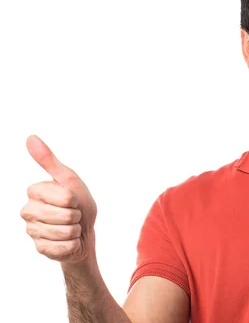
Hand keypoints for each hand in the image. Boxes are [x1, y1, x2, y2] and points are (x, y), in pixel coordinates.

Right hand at [20, 136, 97, 264]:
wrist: (84, 231)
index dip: (75, 200)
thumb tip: (30, 137)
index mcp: (35, 192)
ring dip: (75, 230)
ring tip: (70, 227)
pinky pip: (64, 247)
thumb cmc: (78, 203)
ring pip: (64, 232)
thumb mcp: (69, 179)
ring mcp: (32, 231)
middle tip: (73, 215)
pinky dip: (73, 244)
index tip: (72, 200)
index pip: (65, 197)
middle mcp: (28, 211)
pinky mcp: (40, 248)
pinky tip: (68, 240)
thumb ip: (49, 160)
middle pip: (65, 215)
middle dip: (76, 216)